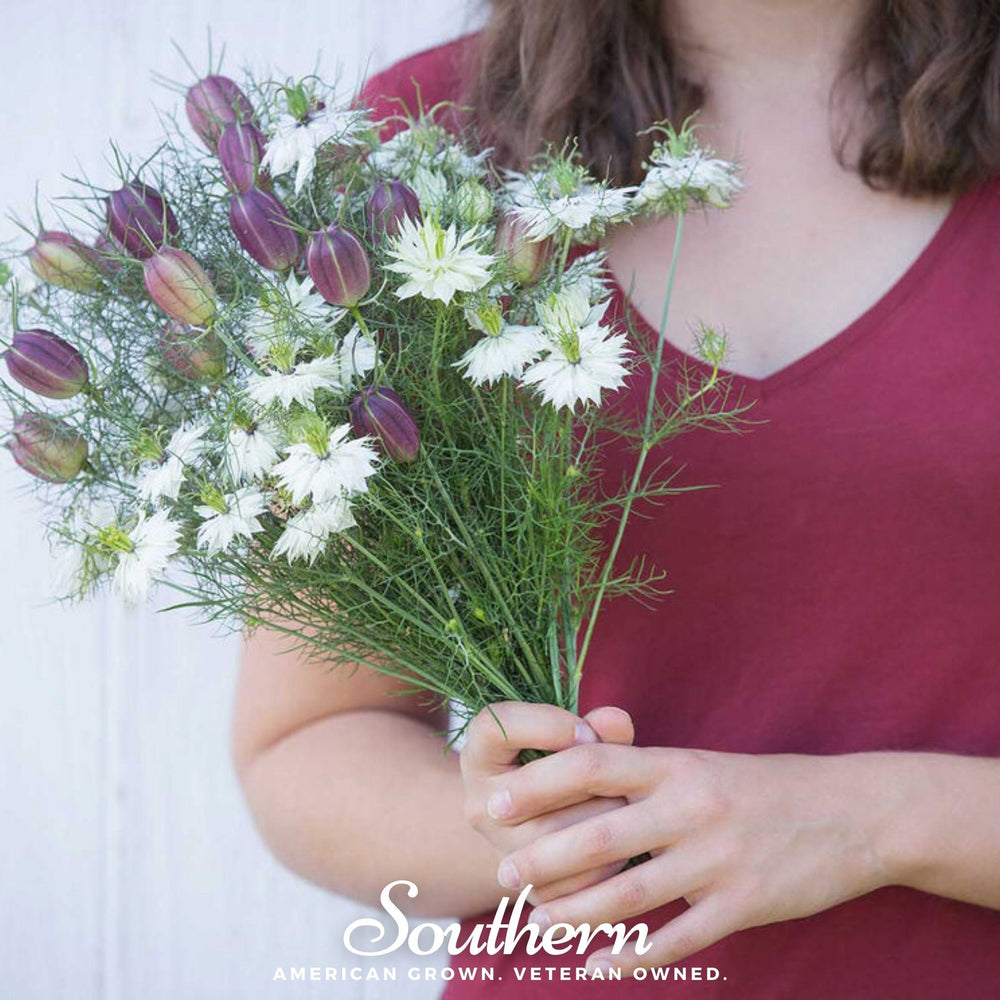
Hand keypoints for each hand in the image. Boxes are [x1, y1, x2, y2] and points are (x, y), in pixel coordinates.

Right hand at [459, 700, 635, 905]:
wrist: (542, 823)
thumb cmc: (561, 764)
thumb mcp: (568, 737)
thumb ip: (595, 725)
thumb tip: (616, 722)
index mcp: (480, 751)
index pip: (496, 727)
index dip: (546, 726)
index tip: (587, 732)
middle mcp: (480, 802)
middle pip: (529, 789)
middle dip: (585, 778)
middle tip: (621, 775)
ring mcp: (500, 849)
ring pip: (552, 836)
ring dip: (601, 818)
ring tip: (629, 807)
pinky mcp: (528, 887)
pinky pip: (571, 880)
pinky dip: (606, 863)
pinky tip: (625, 845)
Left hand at [487, 720, 899, 975]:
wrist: (852, 812)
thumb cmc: (761, 786)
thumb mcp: (701, 764)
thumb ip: (644, 774)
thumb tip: (577, 781)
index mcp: (675, 764)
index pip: (590, 766)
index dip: (538, 785)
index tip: (495, 803)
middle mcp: (691, 807)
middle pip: (600, 836)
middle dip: (543, 858)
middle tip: (503, 874)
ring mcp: (718, 858)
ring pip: (630, 895)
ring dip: (577, 913)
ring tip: (538, 922)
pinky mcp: (745, 904)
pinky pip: (678, 939)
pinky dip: (634, 957)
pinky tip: (600, 966)